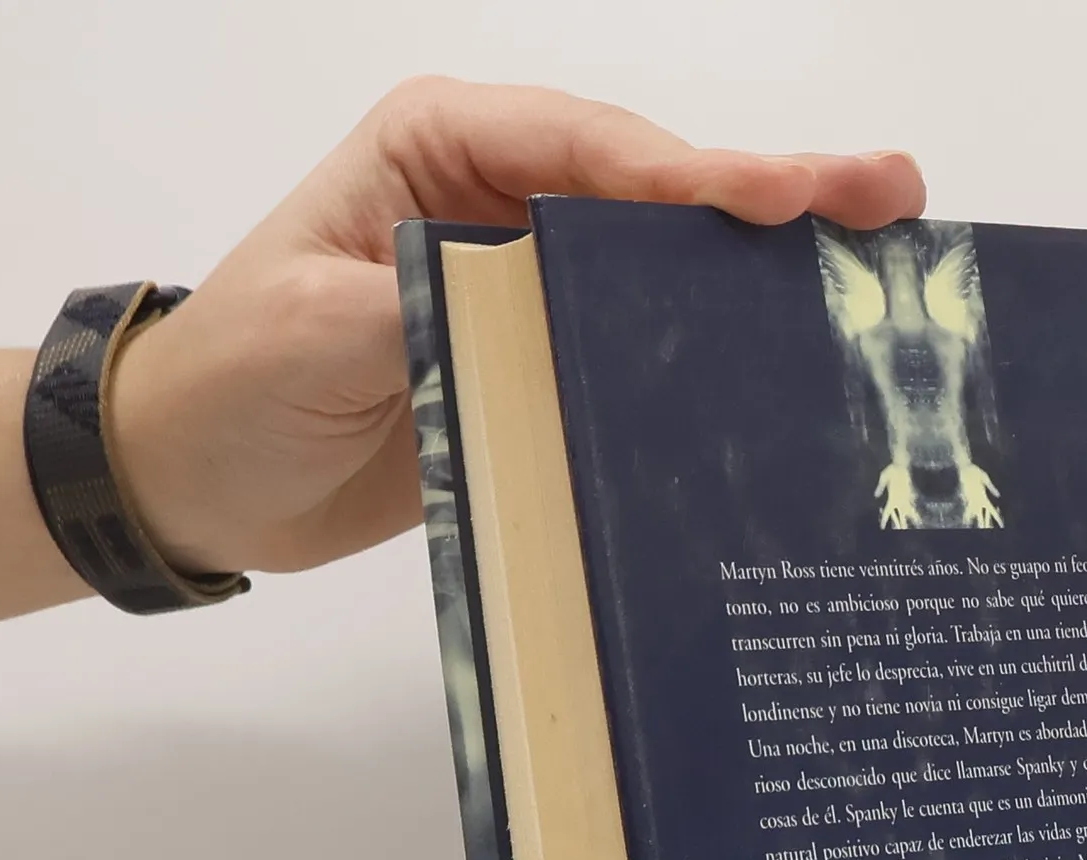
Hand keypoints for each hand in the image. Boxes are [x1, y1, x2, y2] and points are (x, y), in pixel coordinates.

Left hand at [108, 77, 926, 577]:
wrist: (196, 481)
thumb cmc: (232, 385)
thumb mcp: (314, 331)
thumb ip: (429, 307)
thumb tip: (533, 306)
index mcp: (442, 151)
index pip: (587, 152)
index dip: (689, 176)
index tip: (781, 200)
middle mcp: (500, 203)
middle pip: (653, 193)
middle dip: (770, 198)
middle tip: (889, 198)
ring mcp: (528, 288)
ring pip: (662, 271)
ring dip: (765, 275)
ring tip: (882, 269)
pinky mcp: (539, 369)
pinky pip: (634, 357)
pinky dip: (708, 360)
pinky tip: (790, 367)